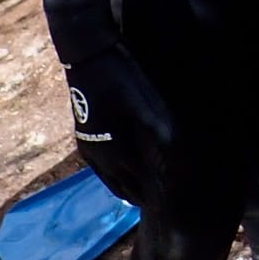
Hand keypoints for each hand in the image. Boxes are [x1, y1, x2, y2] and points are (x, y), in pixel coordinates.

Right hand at [62, 44, 176, 206]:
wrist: (87, 57)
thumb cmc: (121, 77)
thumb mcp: (146, 104)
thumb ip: (161, 132)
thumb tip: (175, 152)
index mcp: (118, 150)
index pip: (140, 183)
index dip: (155, 192)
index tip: (168, 201)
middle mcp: (101, 156)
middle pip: (123, 186)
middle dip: (141, 195)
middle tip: (157, 202)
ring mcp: (89, 148)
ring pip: (109, 179)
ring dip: (125, 187)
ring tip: (139, 193)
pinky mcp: (82, 138)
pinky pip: (100, 167)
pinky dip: (113, 175)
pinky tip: (119, 171)